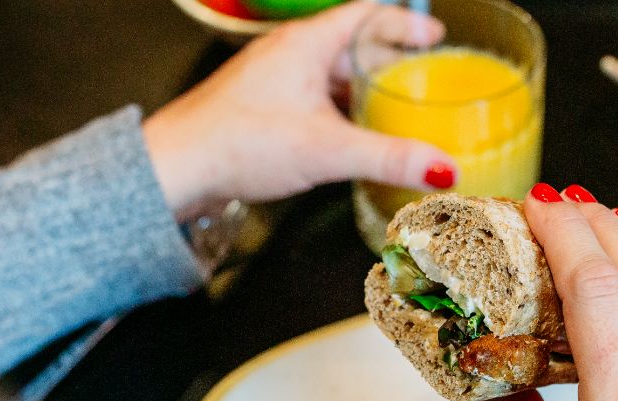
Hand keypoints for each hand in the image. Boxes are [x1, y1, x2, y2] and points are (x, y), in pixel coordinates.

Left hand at [143, 2, 451, 218]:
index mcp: (305, 44)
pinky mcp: (260, 109)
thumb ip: (390, 158)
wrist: (174, 169)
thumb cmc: (236, 143)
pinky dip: (338, 111)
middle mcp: (288, 54)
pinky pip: (310, 99)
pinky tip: (350, 137)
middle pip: (350, 43)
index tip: (433, 34)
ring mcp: (271, 81)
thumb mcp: (327, 150)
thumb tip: (442, 169)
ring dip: (363, 87)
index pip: (366, 13)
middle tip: (423, 73)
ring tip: (395, 108)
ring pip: (328, 74)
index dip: (403, 20)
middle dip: (389, 58)